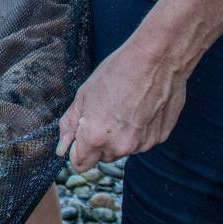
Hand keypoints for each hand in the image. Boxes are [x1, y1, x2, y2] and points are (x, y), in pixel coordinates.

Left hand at [55, 38, 187, 171]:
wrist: (156, 59)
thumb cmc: (117, 73)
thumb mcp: (83, 96)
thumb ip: (70, 125)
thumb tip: (62, 148)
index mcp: (95, 137)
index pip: (80, 164)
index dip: (77, 150)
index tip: (80, 136)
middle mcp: (120, 146)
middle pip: (102, 157)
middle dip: (98, 142)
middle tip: (104, 113)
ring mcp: (142, 144)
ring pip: (123, 149)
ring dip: (119, 136)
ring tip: (124, 108)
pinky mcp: (160, 138)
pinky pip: (142, 141)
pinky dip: (138, 130)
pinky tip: (140, 108)